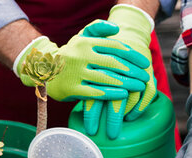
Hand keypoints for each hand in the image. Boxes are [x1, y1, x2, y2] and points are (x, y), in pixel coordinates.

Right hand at [82, 5, 156, 139]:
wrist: (45, 71)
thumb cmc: (71, 54)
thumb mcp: (81, 37)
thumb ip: (98, 28)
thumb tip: (117, 29)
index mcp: (86, 42)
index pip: (115, 47)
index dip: (133, 55)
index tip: (145, 63)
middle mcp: (81, 56)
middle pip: (114, 63)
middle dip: (134, 71)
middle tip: (146, 76)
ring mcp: (76, 73)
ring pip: (107, 78)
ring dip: (128, 83)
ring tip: (140, 86)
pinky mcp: (73, 89)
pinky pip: (97, 92)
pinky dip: (112, 94)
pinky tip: (125, 95)